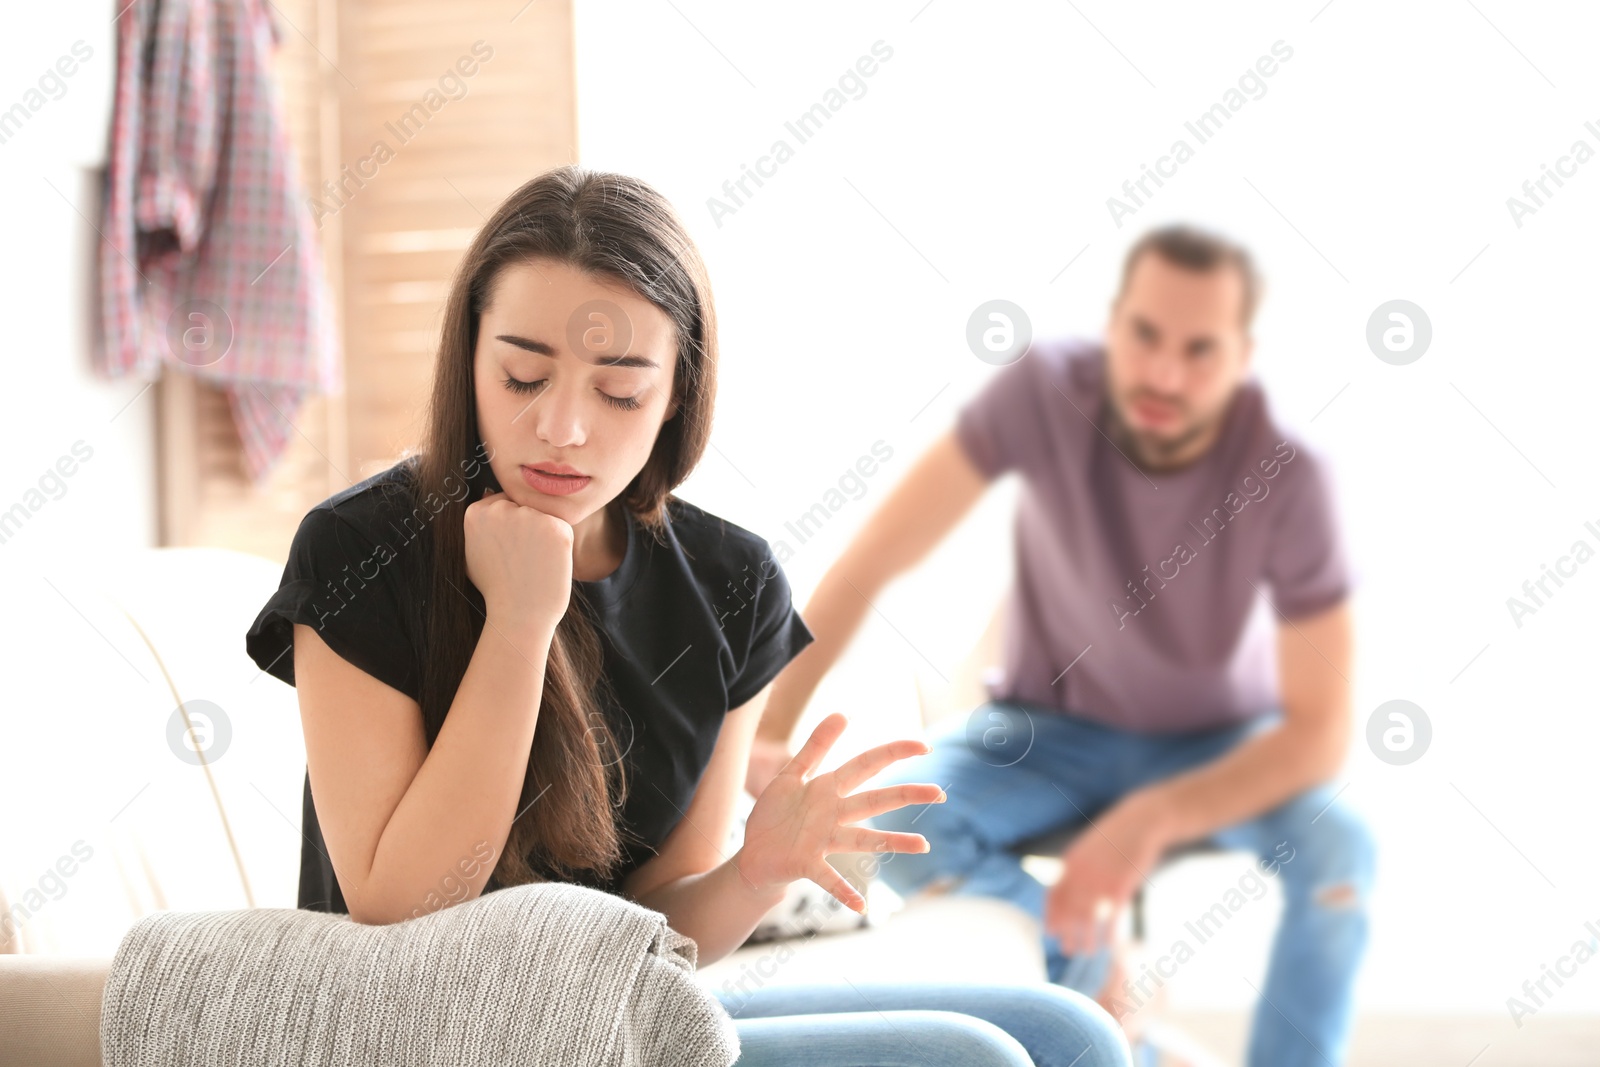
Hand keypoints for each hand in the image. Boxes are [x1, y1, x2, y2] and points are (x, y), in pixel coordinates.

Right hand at [463, 489, 573, 634]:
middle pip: (524, 507)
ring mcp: (529, 516)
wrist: (519, 614)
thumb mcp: (472, 553)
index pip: (504, 503)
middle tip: (523, 558)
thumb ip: (480, 524)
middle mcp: (501, 509)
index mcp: (477, 512)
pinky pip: (562, 527)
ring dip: (544, 534)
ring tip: (534, 562)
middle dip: (528, 527)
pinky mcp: (556, 527)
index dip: (511, 528)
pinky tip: (548, 563)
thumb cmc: (496, 588)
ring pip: (543, 515)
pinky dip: (560, 544)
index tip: (510, 550)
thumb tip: (487, 494)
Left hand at [735, 712, 945, 912]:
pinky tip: (862, 906)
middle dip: (906, 795)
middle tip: (940, 794)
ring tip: (923, 845)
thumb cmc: (776, 815)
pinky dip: (845, 892)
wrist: (754, 854)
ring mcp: (823, 841)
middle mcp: (834, 815)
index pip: (867, 765)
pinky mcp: (808, 864)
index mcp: (829, 789)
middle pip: (875, 800)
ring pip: (863, 839)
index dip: (894, 753)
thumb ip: (816, 746)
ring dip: (893, 842)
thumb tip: (842, 712)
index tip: (924, 746)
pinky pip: (829, 879)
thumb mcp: (792, 774)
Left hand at [1044, 798, 1168, 956]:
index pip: (1053, 895)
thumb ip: (1076, 866)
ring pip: (1088, 918)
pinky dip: (1109, 934)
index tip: (1050, 932)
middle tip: (1066, 950)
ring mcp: (1101, 882)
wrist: (1140, 822)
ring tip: (1086, 952)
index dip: (1051, 916)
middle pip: (1068, 911)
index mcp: (1070, 862)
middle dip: (1066, 933)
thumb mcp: (1088, 846)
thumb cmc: (1115, 835)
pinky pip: (1112, 917)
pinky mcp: (1121, 888)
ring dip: (1086, 939)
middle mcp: (1081, 874)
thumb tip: (1068, 885)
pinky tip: (1109, 945)